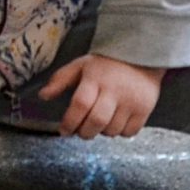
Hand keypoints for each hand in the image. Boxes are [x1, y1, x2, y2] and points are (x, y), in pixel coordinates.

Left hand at [36, 53, 163, 138]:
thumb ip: (60, 80)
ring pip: (112, 129)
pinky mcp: (146, 108)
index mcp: (95, 79)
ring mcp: (132, 100)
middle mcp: (114, 90)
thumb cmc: (106, 64)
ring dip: (101, 132)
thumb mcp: (80, 66)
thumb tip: (43, 96)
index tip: (64, 130)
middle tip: (80, 131)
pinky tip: (115, 123)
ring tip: (99, 123)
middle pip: (97, 121)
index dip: (70, 122)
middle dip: (84, 132)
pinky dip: (119, 133)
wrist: (142, 56)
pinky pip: (129, 132)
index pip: (80, 104)